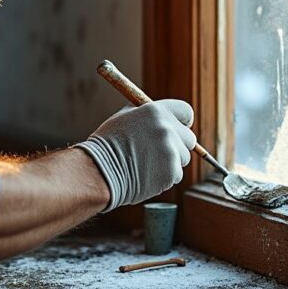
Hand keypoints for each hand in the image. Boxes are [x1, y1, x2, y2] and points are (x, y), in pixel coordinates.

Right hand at [74, 99, 195, 211]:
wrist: (98, 171)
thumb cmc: (108, 144)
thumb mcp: (124, 117)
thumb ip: (147, 114)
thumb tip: (161, 114)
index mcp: (157, 111)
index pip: (186, 112)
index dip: (182, 122)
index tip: (178, 129)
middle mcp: (167, 129)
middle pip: (189, 138)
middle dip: (178, 145)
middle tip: (161, 152)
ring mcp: (171, 150)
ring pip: (183, 158)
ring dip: (170, 162)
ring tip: (147, 164)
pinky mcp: (171, 171)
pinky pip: (176, 174)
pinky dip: (165, 177)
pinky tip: (146, 175)